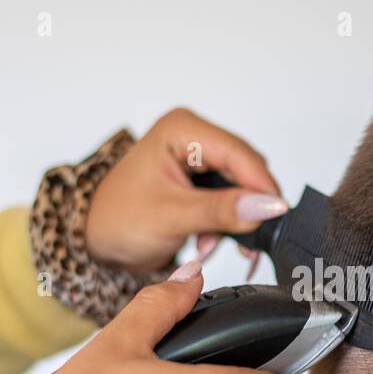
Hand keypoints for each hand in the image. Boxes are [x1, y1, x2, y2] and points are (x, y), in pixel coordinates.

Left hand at [86, 107, 286, 273]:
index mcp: (182, 130)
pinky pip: (231, 198)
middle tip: (247, 239)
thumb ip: (223, 210)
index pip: (238, 153)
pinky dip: (227, 223)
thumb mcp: (172, 216)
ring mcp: (197, 158)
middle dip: (247, 205)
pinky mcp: (200, 180)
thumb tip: (268, 206)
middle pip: (244, 169)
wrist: (95, 241)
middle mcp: (193, 137)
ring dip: (235, 218)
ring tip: (215, 243)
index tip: (277, 215)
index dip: (260, 185)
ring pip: (241, 186)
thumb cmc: (117, 219)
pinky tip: (210, 241)